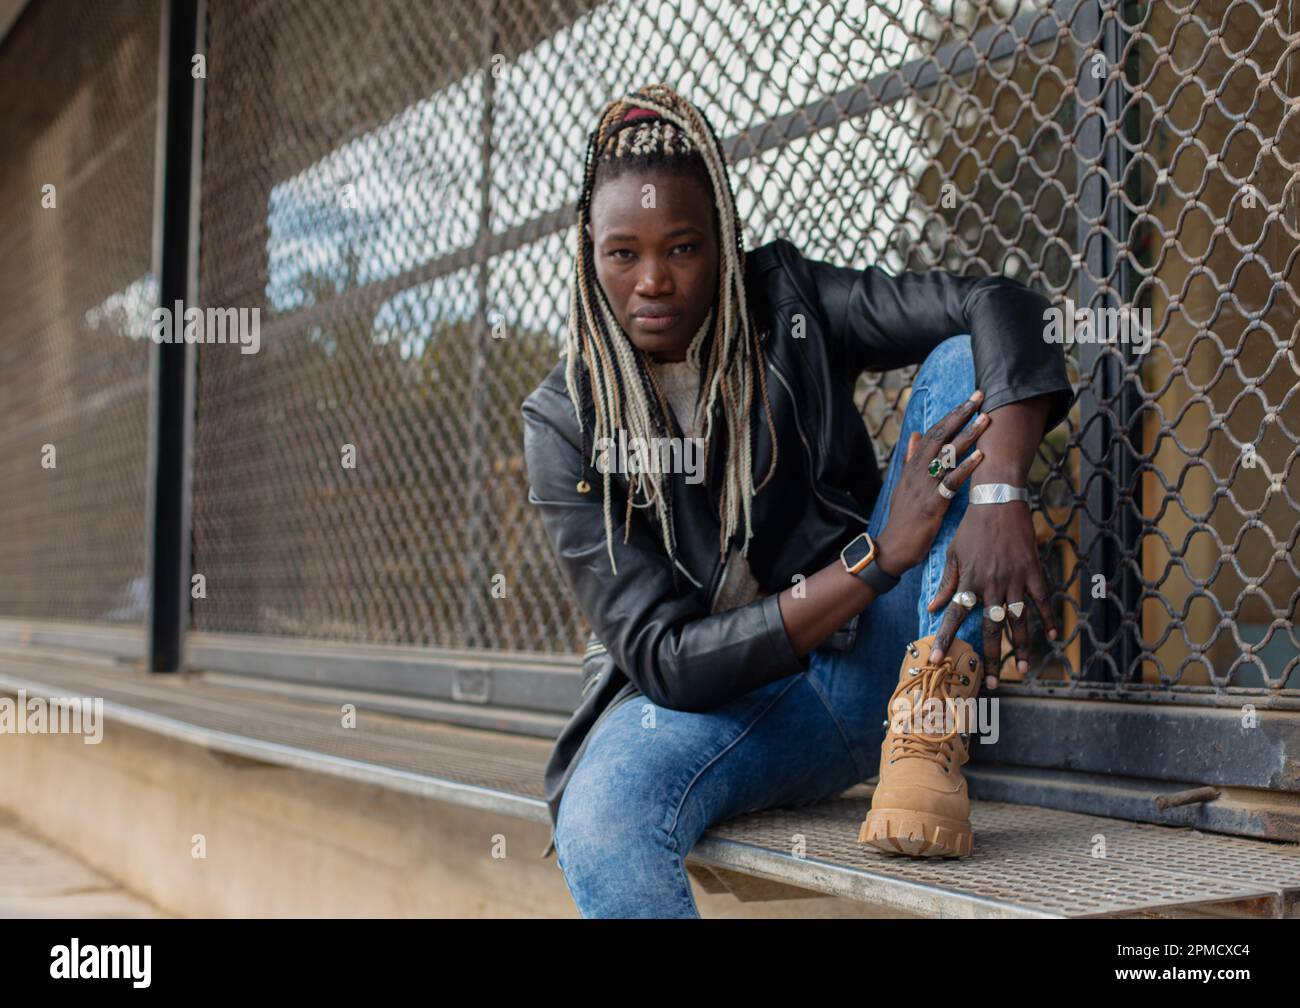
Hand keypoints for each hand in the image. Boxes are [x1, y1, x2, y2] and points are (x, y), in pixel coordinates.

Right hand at [872, 390, 988, 576]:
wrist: (892, 547)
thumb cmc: (903, 518)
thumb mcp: (903, 484)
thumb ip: (910, 458)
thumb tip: (914, 434)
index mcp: (912, 466)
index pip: (931, 433)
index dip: (950, 415)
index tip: (968, 400)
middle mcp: (917, 471)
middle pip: (939, 436)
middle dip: (960, 415)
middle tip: (979, 397)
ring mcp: (924, 486)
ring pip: (946, 455)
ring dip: (967, 435)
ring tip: (985, 419)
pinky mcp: (932, 503)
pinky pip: (951, 482)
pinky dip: (966, 468)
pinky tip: (981, 456)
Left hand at [926, 497, 1058, 688]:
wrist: (998, 502)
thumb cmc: (972, 528)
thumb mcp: (953, 554)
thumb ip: (946, 583)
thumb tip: (932, 606)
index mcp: (969, 581)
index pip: (953, 616)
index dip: (945, 638)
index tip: (938, 659)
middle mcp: (991, 585)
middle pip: (990, 628)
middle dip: (991, 657)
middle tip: (993, 682)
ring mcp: (1014, 580)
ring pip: (1018, 621)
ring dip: (1020, 647)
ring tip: (1022, 669)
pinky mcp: (1033, 572)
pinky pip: (1042, 601)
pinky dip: (1047, 619)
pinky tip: (1050, 638)